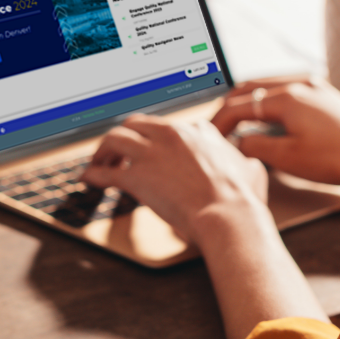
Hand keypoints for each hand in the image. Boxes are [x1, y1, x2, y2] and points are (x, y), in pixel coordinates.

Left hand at [81, 114, 269, 243]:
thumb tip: (249, 164)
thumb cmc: (240, 198)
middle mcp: (170, 135)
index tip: (149, 147)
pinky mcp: (136, 176)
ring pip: (114, 138)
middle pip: (135, 125)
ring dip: (104, 150)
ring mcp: (151, 153)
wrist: (227, 213)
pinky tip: (89, 180)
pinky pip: (106, 172)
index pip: (165, 127)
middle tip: (119, 153)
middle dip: (125, 137)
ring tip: (99, 162)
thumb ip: (245, 162)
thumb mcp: (250, 170)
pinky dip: (93, 174)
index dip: (154, 138)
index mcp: (195, 131)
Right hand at [213, 76, 339, 206]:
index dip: (219, 122)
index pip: (239, 105)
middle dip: (231, 105)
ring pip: (270, 86)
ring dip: (250, 101)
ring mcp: (315, 86)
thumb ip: (256, 148)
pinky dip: (271, 101)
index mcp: (286, 97)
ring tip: (240, 121)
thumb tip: (240, 143)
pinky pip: (288, 90)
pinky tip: (271, 118)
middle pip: (251, 87)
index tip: (209, 137)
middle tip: (218, 124)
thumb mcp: (289, 159)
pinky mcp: (327, 95)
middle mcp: (299, 84)